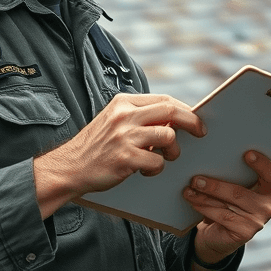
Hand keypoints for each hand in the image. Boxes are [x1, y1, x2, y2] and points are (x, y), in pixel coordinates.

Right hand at [33, 93, 204, 213]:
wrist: (69, 167)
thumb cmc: (95, 146)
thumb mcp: (114, 121)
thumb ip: (139, 116)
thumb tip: (173, 118)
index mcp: (123, 103)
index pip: (164, 99)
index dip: (184, 109)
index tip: (195, 119)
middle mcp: (124, 116)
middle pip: (171, 111)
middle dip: (192, 122)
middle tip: (201, 132)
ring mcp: (124, 136)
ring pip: (168, 136)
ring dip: (173, 151)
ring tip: (165, 158)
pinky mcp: (124, 158)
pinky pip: (157, 161)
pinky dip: (156, 168)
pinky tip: (145, 170)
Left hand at [183, 151, 270, 270]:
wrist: (219, 235)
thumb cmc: (226, 204)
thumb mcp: (233, 189)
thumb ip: (232, 177)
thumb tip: (211, 160)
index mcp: (269, 190)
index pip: (270, 175)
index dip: (261, 164)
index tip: (247, 153)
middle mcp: (266, 206)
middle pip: (239, 192)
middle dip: (214, 185)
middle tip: (195, 179)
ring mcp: (257, 222)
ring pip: (227, 204)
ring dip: (205, 196)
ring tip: (189, 189)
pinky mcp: (244, 233)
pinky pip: (222, 217)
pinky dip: (204, 208)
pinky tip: (193, 201)